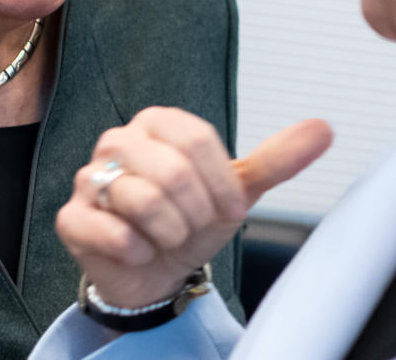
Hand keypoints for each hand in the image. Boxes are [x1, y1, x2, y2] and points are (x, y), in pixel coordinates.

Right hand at [56, 106, 332, 307]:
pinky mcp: (71, 217)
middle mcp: (119, 141)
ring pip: (141, 200)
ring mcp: (88, 178)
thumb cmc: (192, 219)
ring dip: (170, 233)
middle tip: (194, 226)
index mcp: (159, 123)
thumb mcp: (237, 191)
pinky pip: (109, 230)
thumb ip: (276, 159)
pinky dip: (137, 249)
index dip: (220, 183)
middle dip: (196, 214)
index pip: (196, 140)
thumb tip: (324, 129)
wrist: (157, 270)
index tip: (229, 208)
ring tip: (168, 237)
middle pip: (172, 172)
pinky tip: (140, 249)